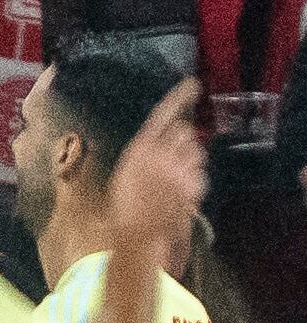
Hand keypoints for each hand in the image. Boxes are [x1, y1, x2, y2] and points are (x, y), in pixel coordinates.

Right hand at [104, 79, 205, 260]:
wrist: (137, 237)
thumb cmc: (122, 211)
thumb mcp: (123, 177)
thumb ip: (142, 157)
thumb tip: (157, 144)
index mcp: (139, 150)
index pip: (163, 116)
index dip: (179, 98)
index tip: (193, 84)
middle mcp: (161, 155)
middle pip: (185, 131)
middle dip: (183, 140)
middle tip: (174, 156)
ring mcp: (179, 170)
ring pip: (197, 151)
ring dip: (190, 160)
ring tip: (176, 177)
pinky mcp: (192, 185)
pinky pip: (201, 173)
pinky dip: (194, 180)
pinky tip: (181, 192)